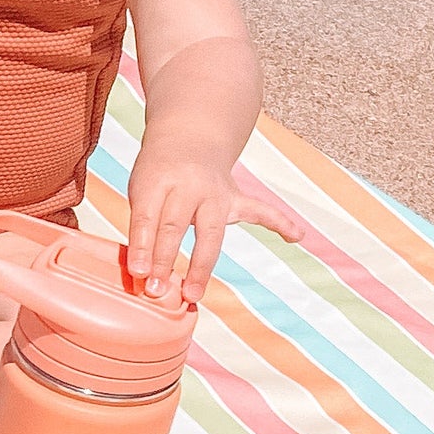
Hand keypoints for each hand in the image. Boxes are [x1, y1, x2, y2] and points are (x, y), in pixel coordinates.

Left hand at [124, 137, 308, 304]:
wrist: (189, 140)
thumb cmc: (158, 176)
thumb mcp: (141, 192)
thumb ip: (142, 230)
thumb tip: (141, 276)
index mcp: (157, 182)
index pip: (147, 218)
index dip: (140, 248)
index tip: (137, 275)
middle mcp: (189, 187)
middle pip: (175, 226)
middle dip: (164, 260)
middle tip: (155, 290)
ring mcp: (216, 194)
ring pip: (210, 232)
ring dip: (200, 265)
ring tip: (193, 293)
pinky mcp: (236, 199)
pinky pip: (261, 210)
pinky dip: (280, 222)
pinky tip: (297, 236)